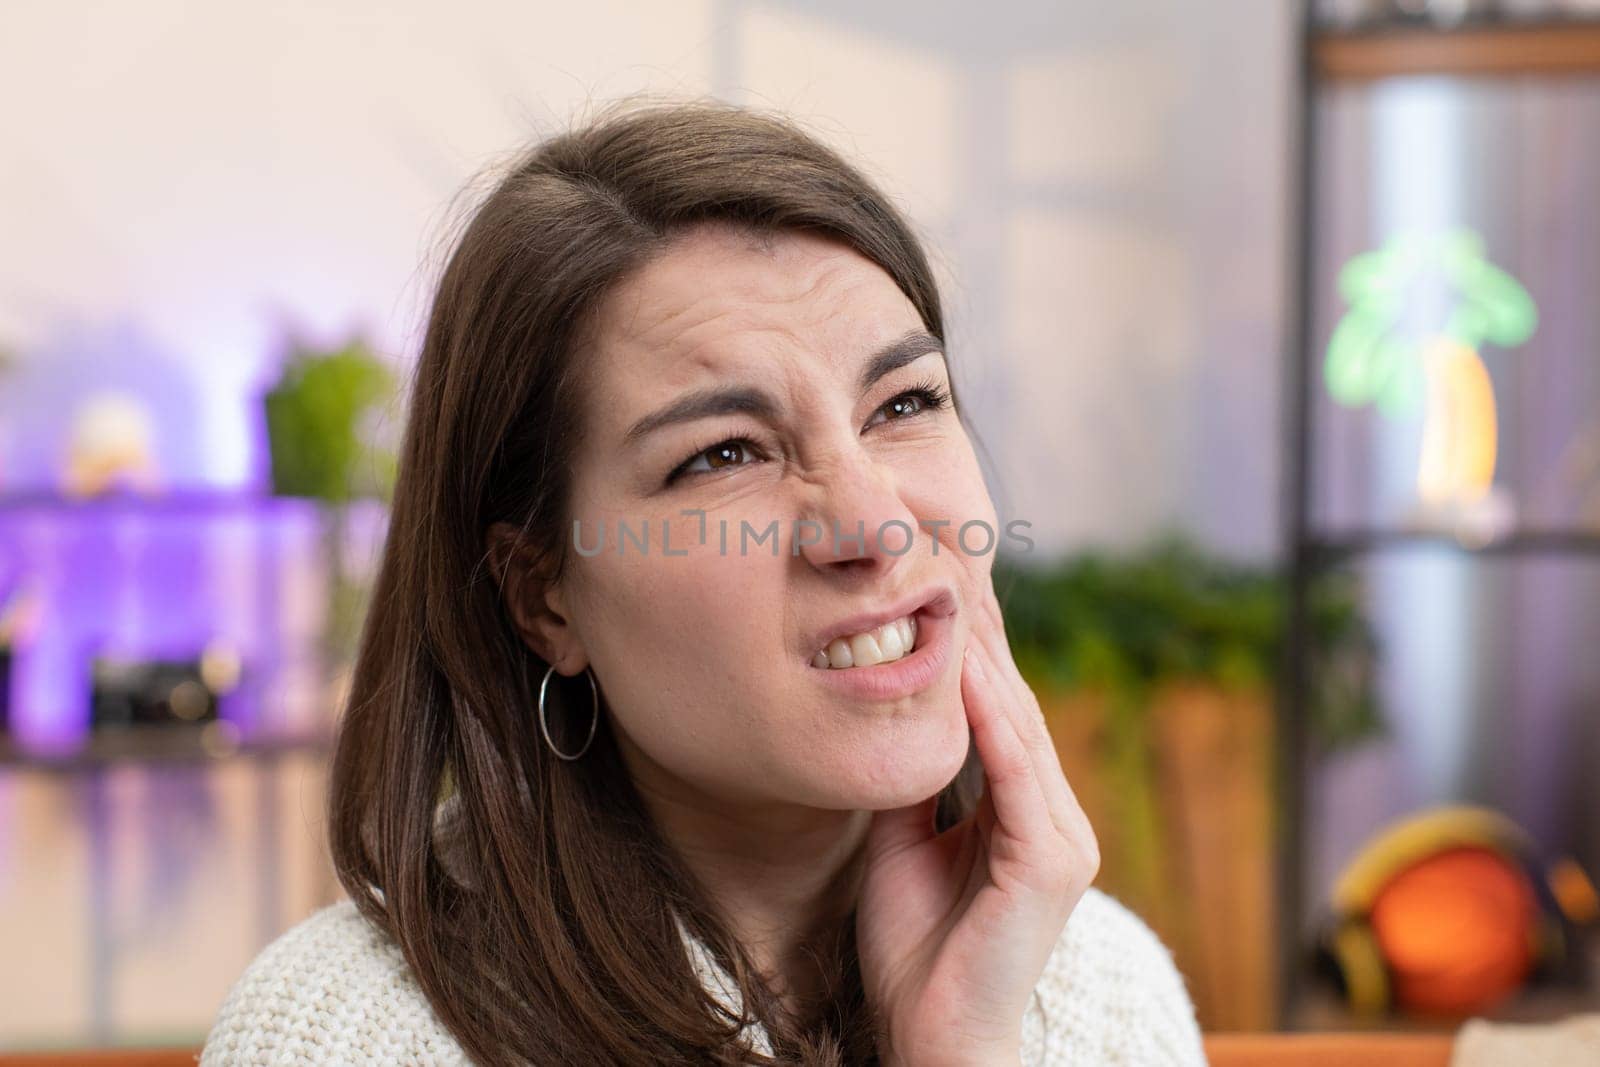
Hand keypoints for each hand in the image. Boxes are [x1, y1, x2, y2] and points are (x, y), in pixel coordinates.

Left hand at [856, 570, 1100, 1065]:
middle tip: (949, 565)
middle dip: (983, 640)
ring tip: (957, 596)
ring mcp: (1063, 841)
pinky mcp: (1052, 864)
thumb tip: (895, 717)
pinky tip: (966, 675)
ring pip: (1023, 730)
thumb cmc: (916, 953)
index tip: (937, 592)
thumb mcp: (901, 845)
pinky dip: (992, 722)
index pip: (1001, 717)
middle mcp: (1055, 819)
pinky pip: (1017, 777)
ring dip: (988, 663)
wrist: (932, 1039)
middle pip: (1018, 709)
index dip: (972, 656)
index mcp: (1025, 816)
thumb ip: (912, 785)